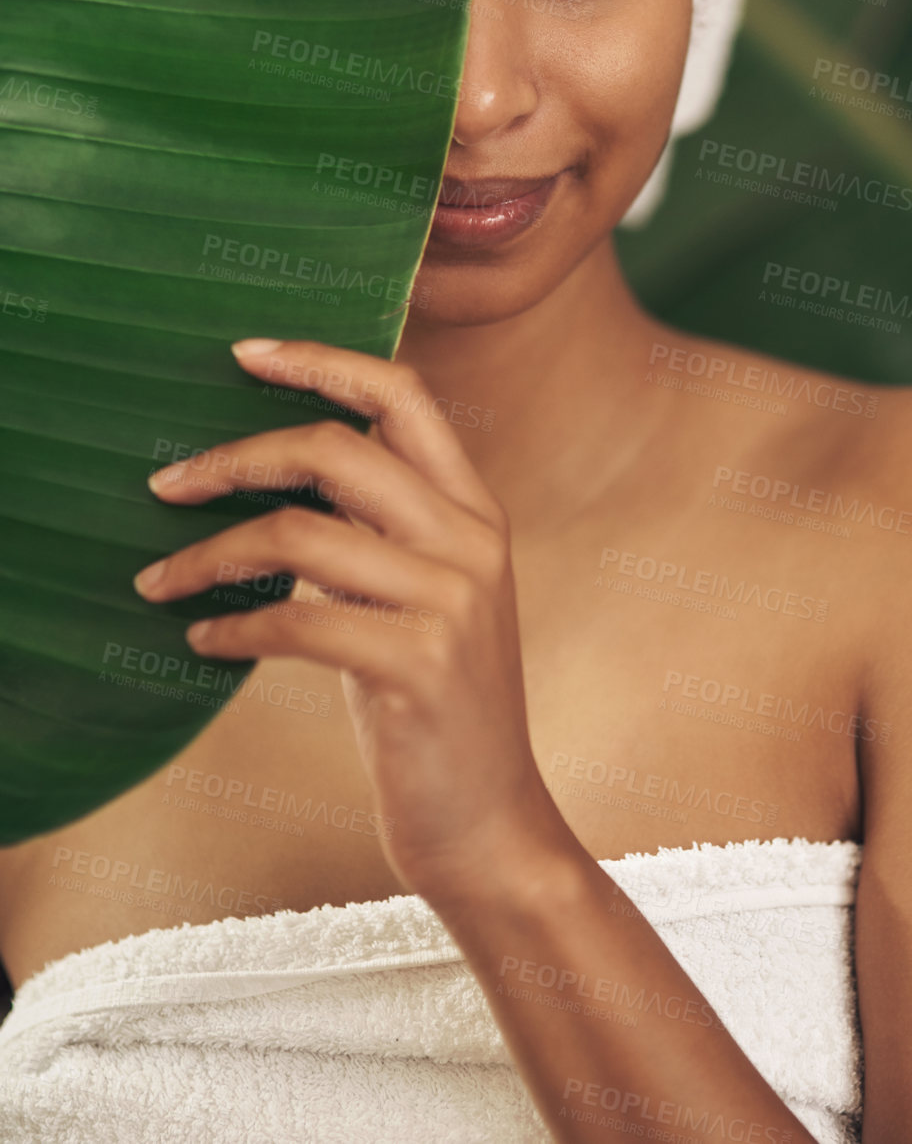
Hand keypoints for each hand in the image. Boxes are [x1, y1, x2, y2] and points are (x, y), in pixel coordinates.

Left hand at [135, 338, 567, 908]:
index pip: (405, 396)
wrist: (488, 822)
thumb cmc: (435, 706)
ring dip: (210, 554)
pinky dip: (233, 626)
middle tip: (164, 485)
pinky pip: (298, 622)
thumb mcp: (423, 598)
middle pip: (337, 450)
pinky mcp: (419, 666)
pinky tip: (202, 640)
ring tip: (158, 580)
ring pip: (302, 534)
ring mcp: (451, 602)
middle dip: (235, 456)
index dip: (324, 361)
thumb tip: (278, 475)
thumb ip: (377, 531)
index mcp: (477, 511)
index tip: (246, 354)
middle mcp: (473, 541)